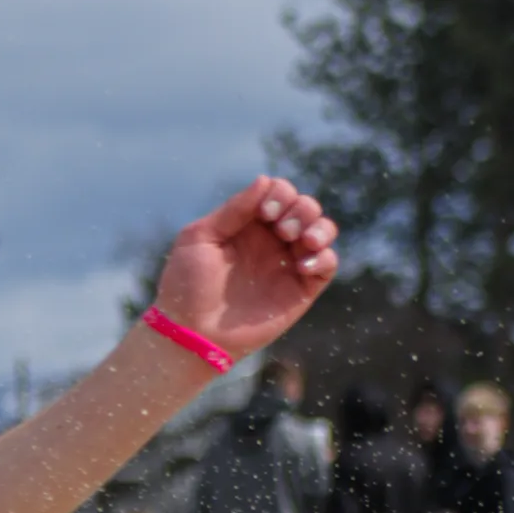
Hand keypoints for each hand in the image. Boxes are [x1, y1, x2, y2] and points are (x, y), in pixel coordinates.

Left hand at [153, 176, 337, 361]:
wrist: (190, 332)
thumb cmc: (186, 285)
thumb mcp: (200, 237)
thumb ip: (233, 209)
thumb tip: (265, 180)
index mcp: (248, 224)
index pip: (279, 192)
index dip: (280, 194)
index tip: (264, 212)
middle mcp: (271, 240)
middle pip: (305, 207)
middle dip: (301, 209)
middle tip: (282, 229)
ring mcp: (287, 264)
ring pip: (323, 231)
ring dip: (319, 227)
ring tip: (302, 239)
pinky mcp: (300, 290)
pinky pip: (327, 264)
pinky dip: (324, 257)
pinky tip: (302, 265)